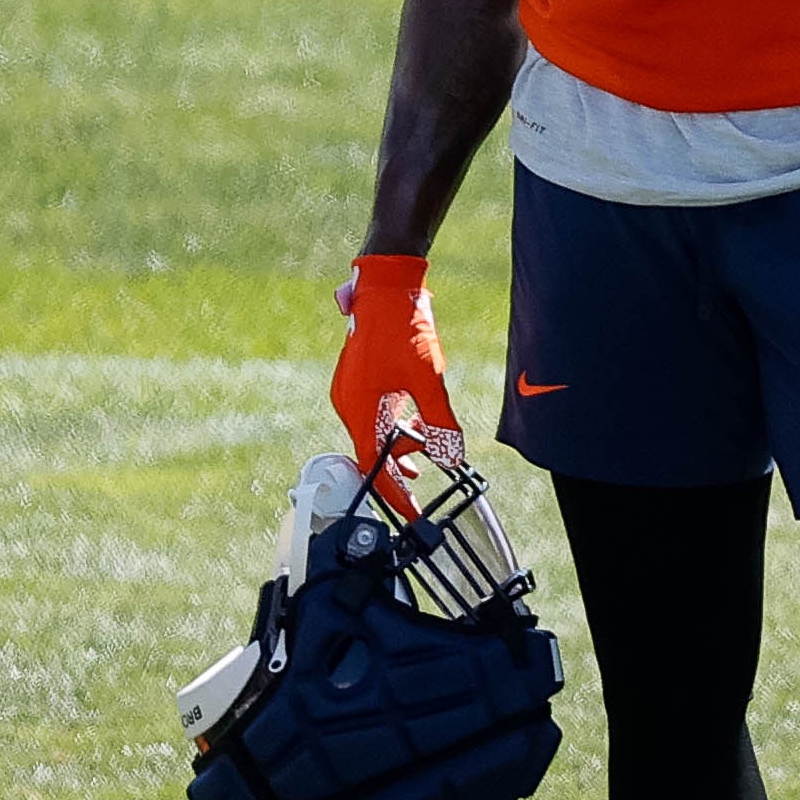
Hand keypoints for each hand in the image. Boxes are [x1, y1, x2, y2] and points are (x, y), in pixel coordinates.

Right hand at [331, 253, 459, 499]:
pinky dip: (395, 428)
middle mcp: (348, 404)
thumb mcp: (428, 379)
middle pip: (371, 454)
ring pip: (374, 435)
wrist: (386, 287)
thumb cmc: (401, 328)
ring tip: (426, 455)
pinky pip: (374, 417)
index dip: (392, 493)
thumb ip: (439, 422)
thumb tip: (451, 456)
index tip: (410, 513)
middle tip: (421, 493)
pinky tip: (416, 430)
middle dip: (397, 473)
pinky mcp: (359, 383)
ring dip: (400, 448)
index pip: (373, 465)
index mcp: (359, 408)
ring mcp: (351, 393)